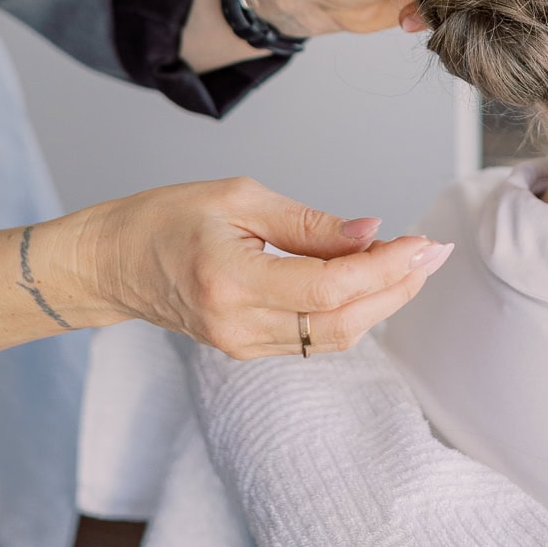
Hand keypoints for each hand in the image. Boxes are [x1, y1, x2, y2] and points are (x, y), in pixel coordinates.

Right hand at [74, 174, 452, 358]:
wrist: (113, 262)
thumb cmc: (166, 218)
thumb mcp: (238, 198)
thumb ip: (308, 223)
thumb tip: (370, 233)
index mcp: (231, 280)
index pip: (329, 289)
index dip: (384, 269)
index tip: (422, 242)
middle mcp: (238, 324)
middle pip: (341, 322)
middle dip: (397, 289)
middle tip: (434, 253)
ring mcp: (241, 345)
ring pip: (333, 337)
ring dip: (382, 303)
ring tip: (415, 264)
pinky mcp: (246, 348)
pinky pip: (313, 339)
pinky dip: (352, 312)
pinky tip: (373, 281)